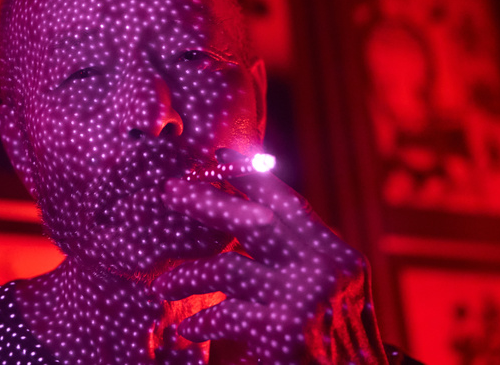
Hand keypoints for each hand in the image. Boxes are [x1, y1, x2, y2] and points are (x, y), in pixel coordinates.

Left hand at [154, 149, 386, 364]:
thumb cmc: (329, 344)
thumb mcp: (323, 291)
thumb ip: (291, 257)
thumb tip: (238, 212)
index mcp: (334, 254)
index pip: (288, 205)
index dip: (252, 178)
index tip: (220, 155)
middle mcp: (325, 268)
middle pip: (254, 220)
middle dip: (207, 202)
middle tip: (170, 191)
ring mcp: (306, 298)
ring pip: (227, 267)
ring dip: (189, 275)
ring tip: (165, 286)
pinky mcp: (286, 332)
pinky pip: (225, 315)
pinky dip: (202, 321)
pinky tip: (187, 329)